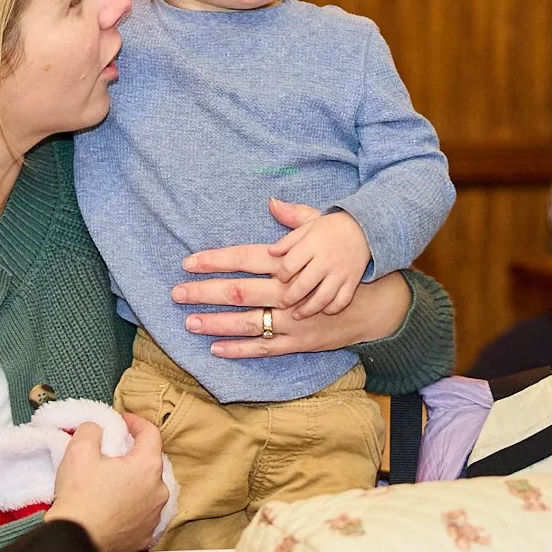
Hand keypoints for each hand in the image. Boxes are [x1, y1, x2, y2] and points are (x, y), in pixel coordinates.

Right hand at [45, 415, 167, 551]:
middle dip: (131, 453)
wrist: (75, 542)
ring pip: (146, 487)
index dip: (135, 421)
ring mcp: (153, 515)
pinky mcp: (144, 535)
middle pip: (149, 461)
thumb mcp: (79, 451)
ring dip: (131, 480)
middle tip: (110, 452)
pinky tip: (111, 504)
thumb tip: (98, 428)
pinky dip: (129, 504)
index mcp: (147, 466)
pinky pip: (140, 511)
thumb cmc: (79, 499)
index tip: (121, 420)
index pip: (151, 433)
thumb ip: (92, 429)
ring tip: (108, 480)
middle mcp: (158, 491)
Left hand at [176, 200, 410, 358]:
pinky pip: (264, 348)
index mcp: (289, 263)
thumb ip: (295, 219)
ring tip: (189, 322)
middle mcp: (287, 291)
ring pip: (247, 322)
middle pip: (238, 291)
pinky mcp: (299, 342)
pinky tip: (215, 348)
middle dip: (204, 292)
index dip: (214, 260)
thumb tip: (272, 202)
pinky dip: (239, 349)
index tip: (188, 262)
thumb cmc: (343, 263)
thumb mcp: (324, 234)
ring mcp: (292, 320)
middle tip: (176, 293)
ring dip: (216, 322)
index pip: (244, 258)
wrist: (375, 303)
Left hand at [268, 210, 369, 318]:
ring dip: (308, 309)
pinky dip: (332, 308)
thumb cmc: (331, 227)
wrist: (364, 228)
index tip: (279, 278)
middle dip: (289, 298)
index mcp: (312, 244)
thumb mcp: (308, 223)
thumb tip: (270, 242)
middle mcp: (326, 260)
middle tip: (282, 304)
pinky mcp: (352, 281)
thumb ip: (289, 233)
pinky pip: (342, 300)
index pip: (290, 264)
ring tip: (297, 315)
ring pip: (322, 298)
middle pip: (303, 285)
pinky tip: (322, 310)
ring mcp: (340, 272)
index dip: (281, 275)